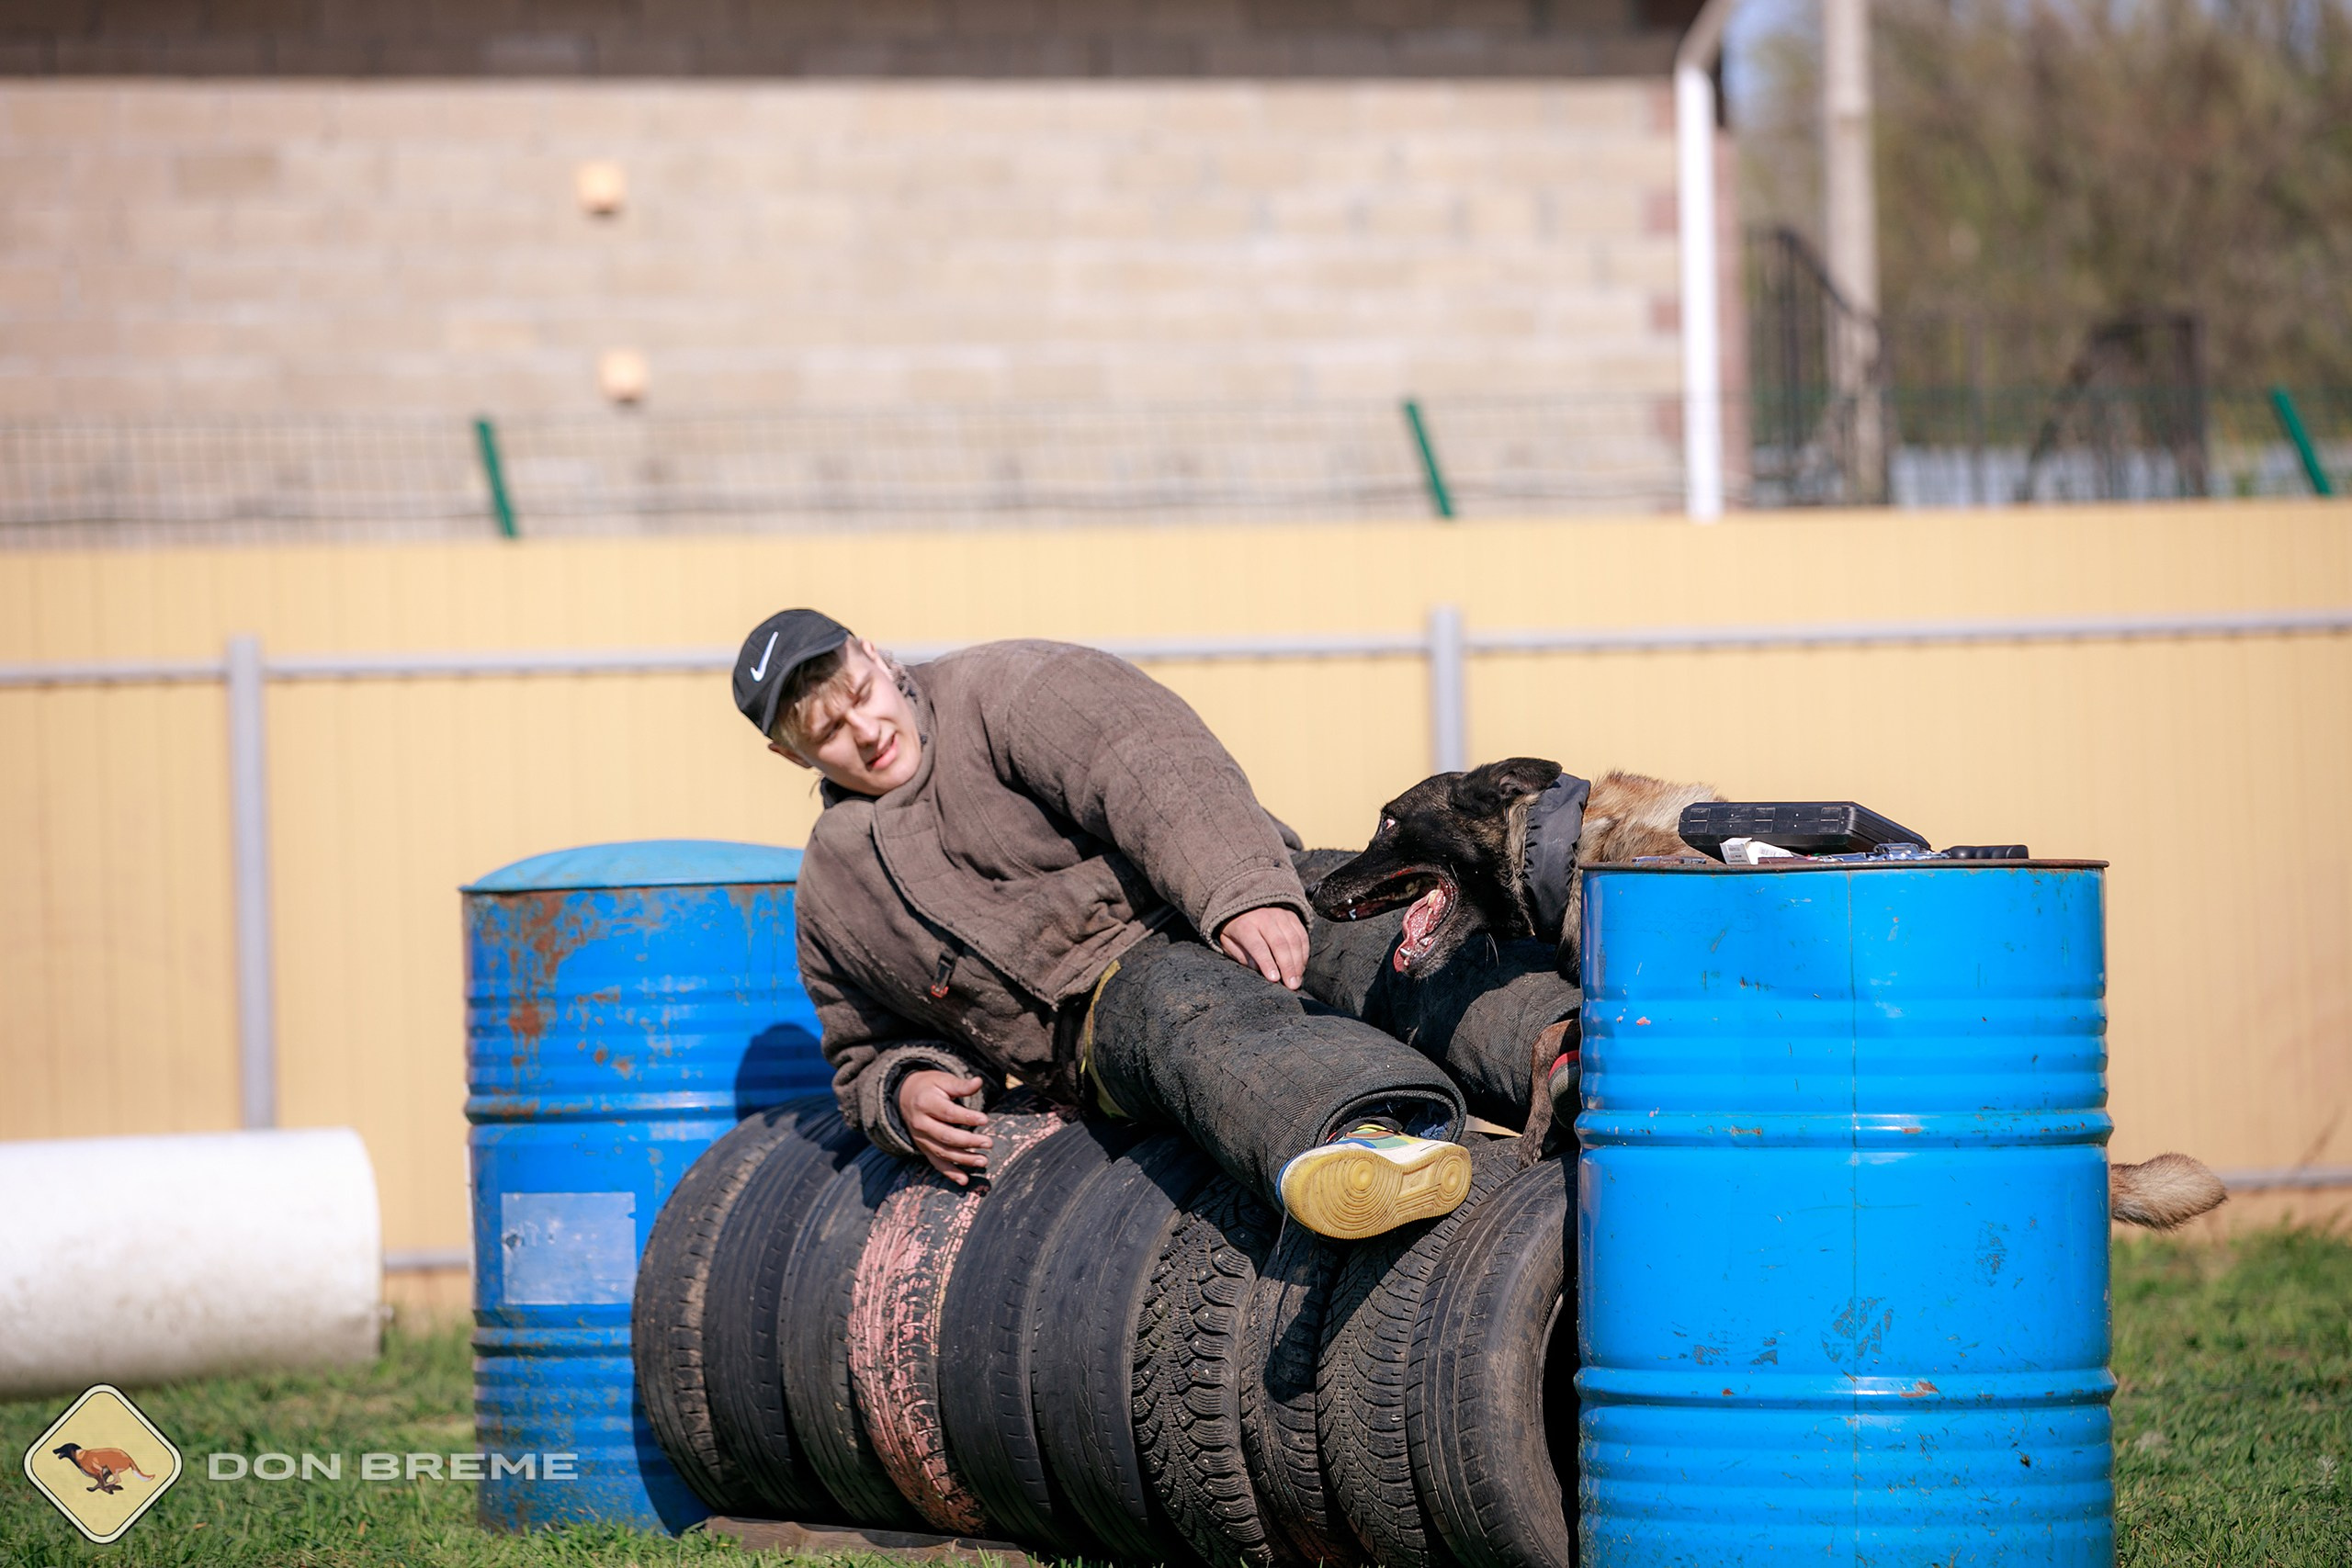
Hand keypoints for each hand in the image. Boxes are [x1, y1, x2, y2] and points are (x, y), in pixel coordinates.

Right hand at [898, 1070, 990, 1184]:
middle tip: (989, 1143)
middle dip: (968, 1141)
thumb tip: (979, 1081)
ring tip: (983, 1161)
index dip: (966, 1117)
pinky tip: (964, 1180)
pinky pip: (936, 1163)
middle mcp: (921, 1123)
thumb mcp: (942, 1080)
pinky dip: (950, 1173)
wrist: (904, 1097)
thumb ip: (960, 1085)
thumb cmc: (930, 1087)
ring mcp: (921, 1139)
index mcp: (925, 1103)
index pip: (947, 1113)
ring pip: (942, 1152)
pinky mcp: (923, 1148)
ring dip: (963, 1159)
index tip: (985, 1120)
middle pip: (945, 1135)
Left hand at [1217, 905, 1308, 990]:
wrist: (1244, 906)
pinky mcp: (1292, 916)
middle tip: (1292, 985)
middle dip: (1287, 966)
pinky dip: (1304, 953)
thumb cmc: (1237, 931)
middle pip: (1279, 944)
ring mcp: (1280, 915)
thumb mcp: (1230, 943)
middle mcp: (1264, 918)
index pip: (1258, 946)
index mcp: (1245, 925)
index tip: (1274, 979)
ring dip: (1298, 963)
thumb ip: (1242, 956)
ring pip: (1294, 940)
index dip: (1267, 963)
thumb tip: (1258, 968)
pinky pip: (1302, 936)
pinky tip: (1301, 967)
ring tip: (1297, 980)